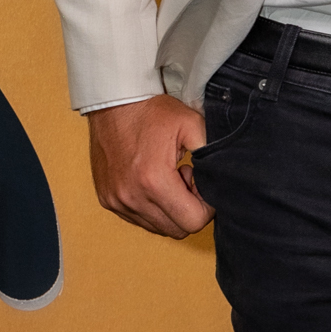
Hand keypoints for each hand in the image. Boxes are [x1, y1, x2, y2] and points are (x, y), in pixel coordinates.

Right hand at [88, 94, 213, 238]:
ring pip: (158, 227)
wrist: (113, 101)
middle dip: (187, 210)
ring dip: (168, 209)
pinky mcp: (107, 200)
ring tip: (167, 178)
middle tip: (185, 179)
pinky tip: (150, 181)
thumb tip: (223, 182)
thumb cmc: (152, 111)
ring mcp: (116, 201)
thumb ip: (212, 153)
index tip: (199, 183)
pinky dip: (149, 207)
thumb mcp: (192, 123)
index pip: (193, 222)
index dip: (205, 207)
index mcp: (155, 181)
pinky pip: (138, 219)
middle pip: (176, 230)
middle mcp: (132, 197)